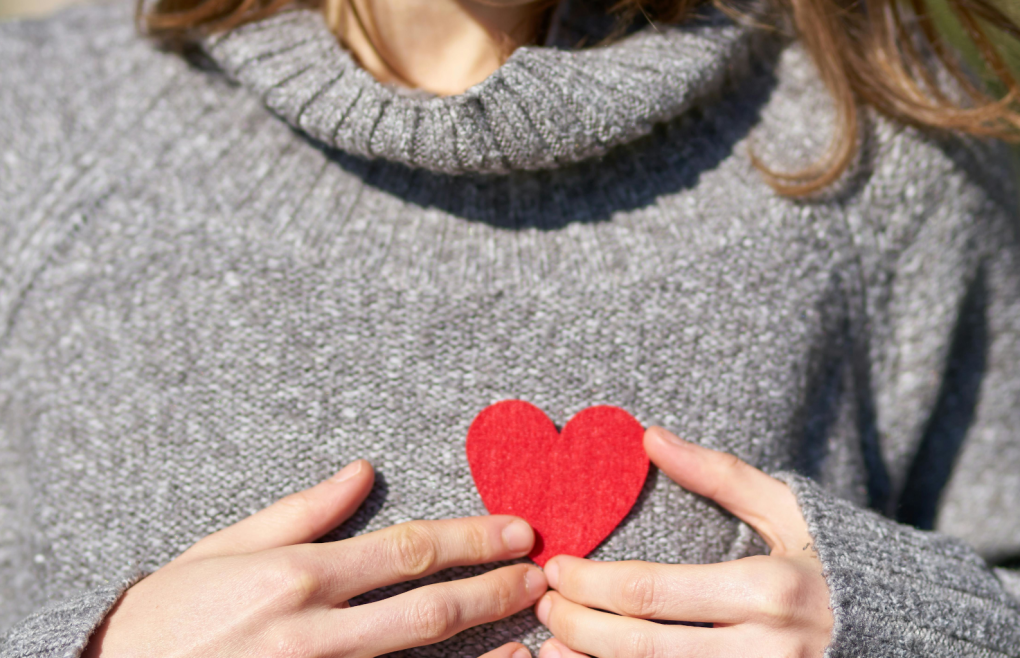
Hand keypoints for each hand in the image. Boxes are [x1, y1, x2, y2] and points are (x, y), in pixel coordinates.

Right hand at [84, 460, 545, 657]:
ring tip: (533, 635)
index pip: (404, 550)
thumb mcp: (224, 546)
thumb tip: (362, 471)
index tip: (517, 530)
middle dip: (492, 587)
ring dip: (482, 646)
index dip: (469, 539)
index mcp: (296, 574)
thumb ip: (302, 511)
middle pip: (424, 605)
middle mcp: (311, 628)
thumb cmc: (167, 613)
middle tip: (541, 576)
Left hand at [534, 427, 832, 657]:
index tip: (557, 567)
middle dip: (579, 626)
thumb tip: (651, 435)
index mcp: (767, 590)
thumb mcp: (788, 509)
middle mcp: (765, 649)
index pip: (650, 591)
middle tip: (543, 605)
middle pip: (642, 646)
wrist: (909, 632)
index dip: (590, 583)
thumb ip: (719, 474)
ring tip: (550, 648)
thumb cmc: (837, 562)